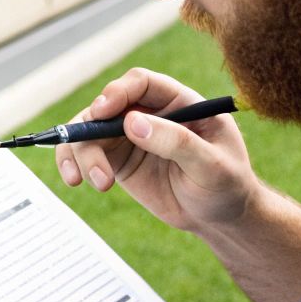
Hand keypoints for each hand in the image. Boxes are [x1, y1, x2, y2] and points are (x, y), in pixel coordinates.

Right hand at [54, 68, 260, 233]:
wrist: (220, 218)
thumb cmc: (227, 185)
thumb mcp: (212, 164)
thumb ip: (176, 141)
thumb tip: (131, 122)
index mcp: (179, 103)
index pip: (141, 84)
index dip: (118, 92)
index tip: (103, 112)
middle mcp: (149, 114)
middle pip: (106, 106)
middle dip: (90, 129)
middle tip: (91, 157)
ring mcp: (129, 137)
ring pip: (88, 131)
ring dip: (80, 153)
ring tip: (96, 182)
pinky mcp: (117, 160)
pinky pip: (85, 154)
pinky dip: (73, 163)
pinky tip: (75, 180)